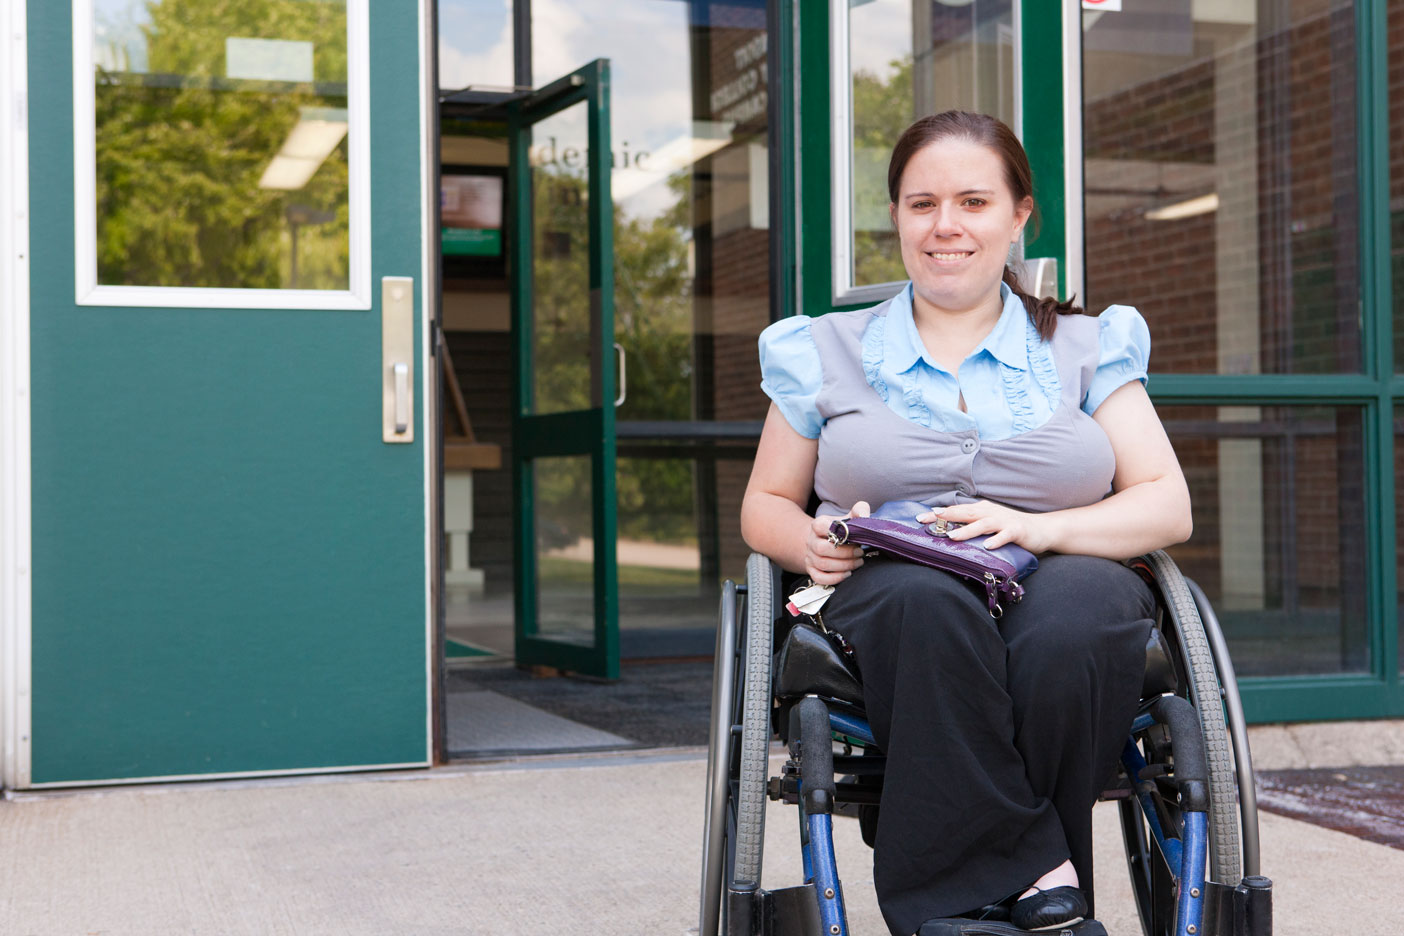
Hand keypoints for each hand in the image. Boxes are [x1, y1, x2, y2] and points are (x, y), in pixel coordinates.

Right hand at [803, 501, 869, 584]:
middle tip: (860, 553)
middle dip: (845, 554)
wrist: (825, 540)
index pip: (821, 527)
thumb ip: (859, 510)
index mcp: (818, 525)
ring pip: (822, 564)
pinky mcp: (811, 569)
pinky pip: (819, 578)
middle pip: (822, 549)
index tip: (854, 537)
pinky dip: (835, 578)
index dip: (839, 533)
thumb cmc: (841, 529)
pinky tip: (848, 574)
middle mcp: (811, 541)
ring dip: (844, 566)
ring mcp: (810, 556)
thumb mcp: (850, 517)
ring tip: (858, 563)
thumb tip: (863, 515)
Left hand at [916, 501, 1053, 552]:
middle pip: (964, 513)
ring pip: (982, 524)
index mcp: (981, 510)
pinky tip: (987, 546)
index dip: (938, 513)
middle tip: (928, 520)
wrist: (1041, 529)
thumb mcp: (987, 525)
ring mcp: (1004, 521)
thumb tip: (945, 531)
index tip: (919, 518)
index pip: (956, 510)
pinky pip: (1005, 536)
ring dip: (967, 530)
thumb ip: (970, 526)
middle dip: (945, 516)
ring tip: (952, 536)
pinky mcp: (1017, 531)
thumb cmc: (1009, 529)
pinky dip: (996, 540)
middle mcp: (990, 513)